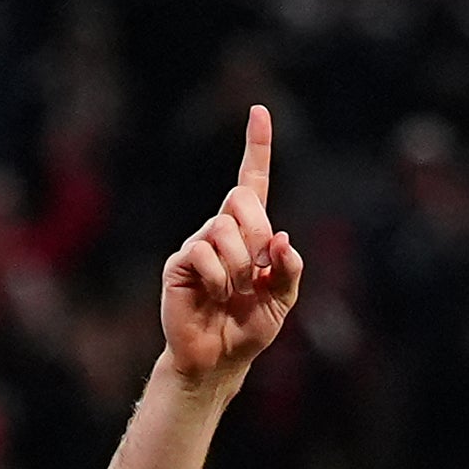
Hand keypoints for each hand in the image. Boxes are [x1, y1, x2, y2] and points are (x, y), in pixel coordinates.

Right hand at [160, 106, 300, 385]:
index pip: (252, 182)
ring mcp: (197, 243)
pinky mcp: (179, 262)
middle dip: (258, 232)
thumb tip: (283, 238)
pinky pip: (203, 252)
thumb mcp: (284, 300)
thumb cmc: (250, 327)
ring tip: (235, 292)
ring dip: (241, 267)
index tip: (259, 110)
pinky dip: (220, 277)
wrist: (219, 358)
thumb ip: (289, 269)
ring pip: (225, 230)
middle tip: (258, 271)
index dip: (257, 148)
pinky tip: (216, 295)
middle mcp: (220, 230)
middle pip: (242, 199)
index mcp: (249, 234)